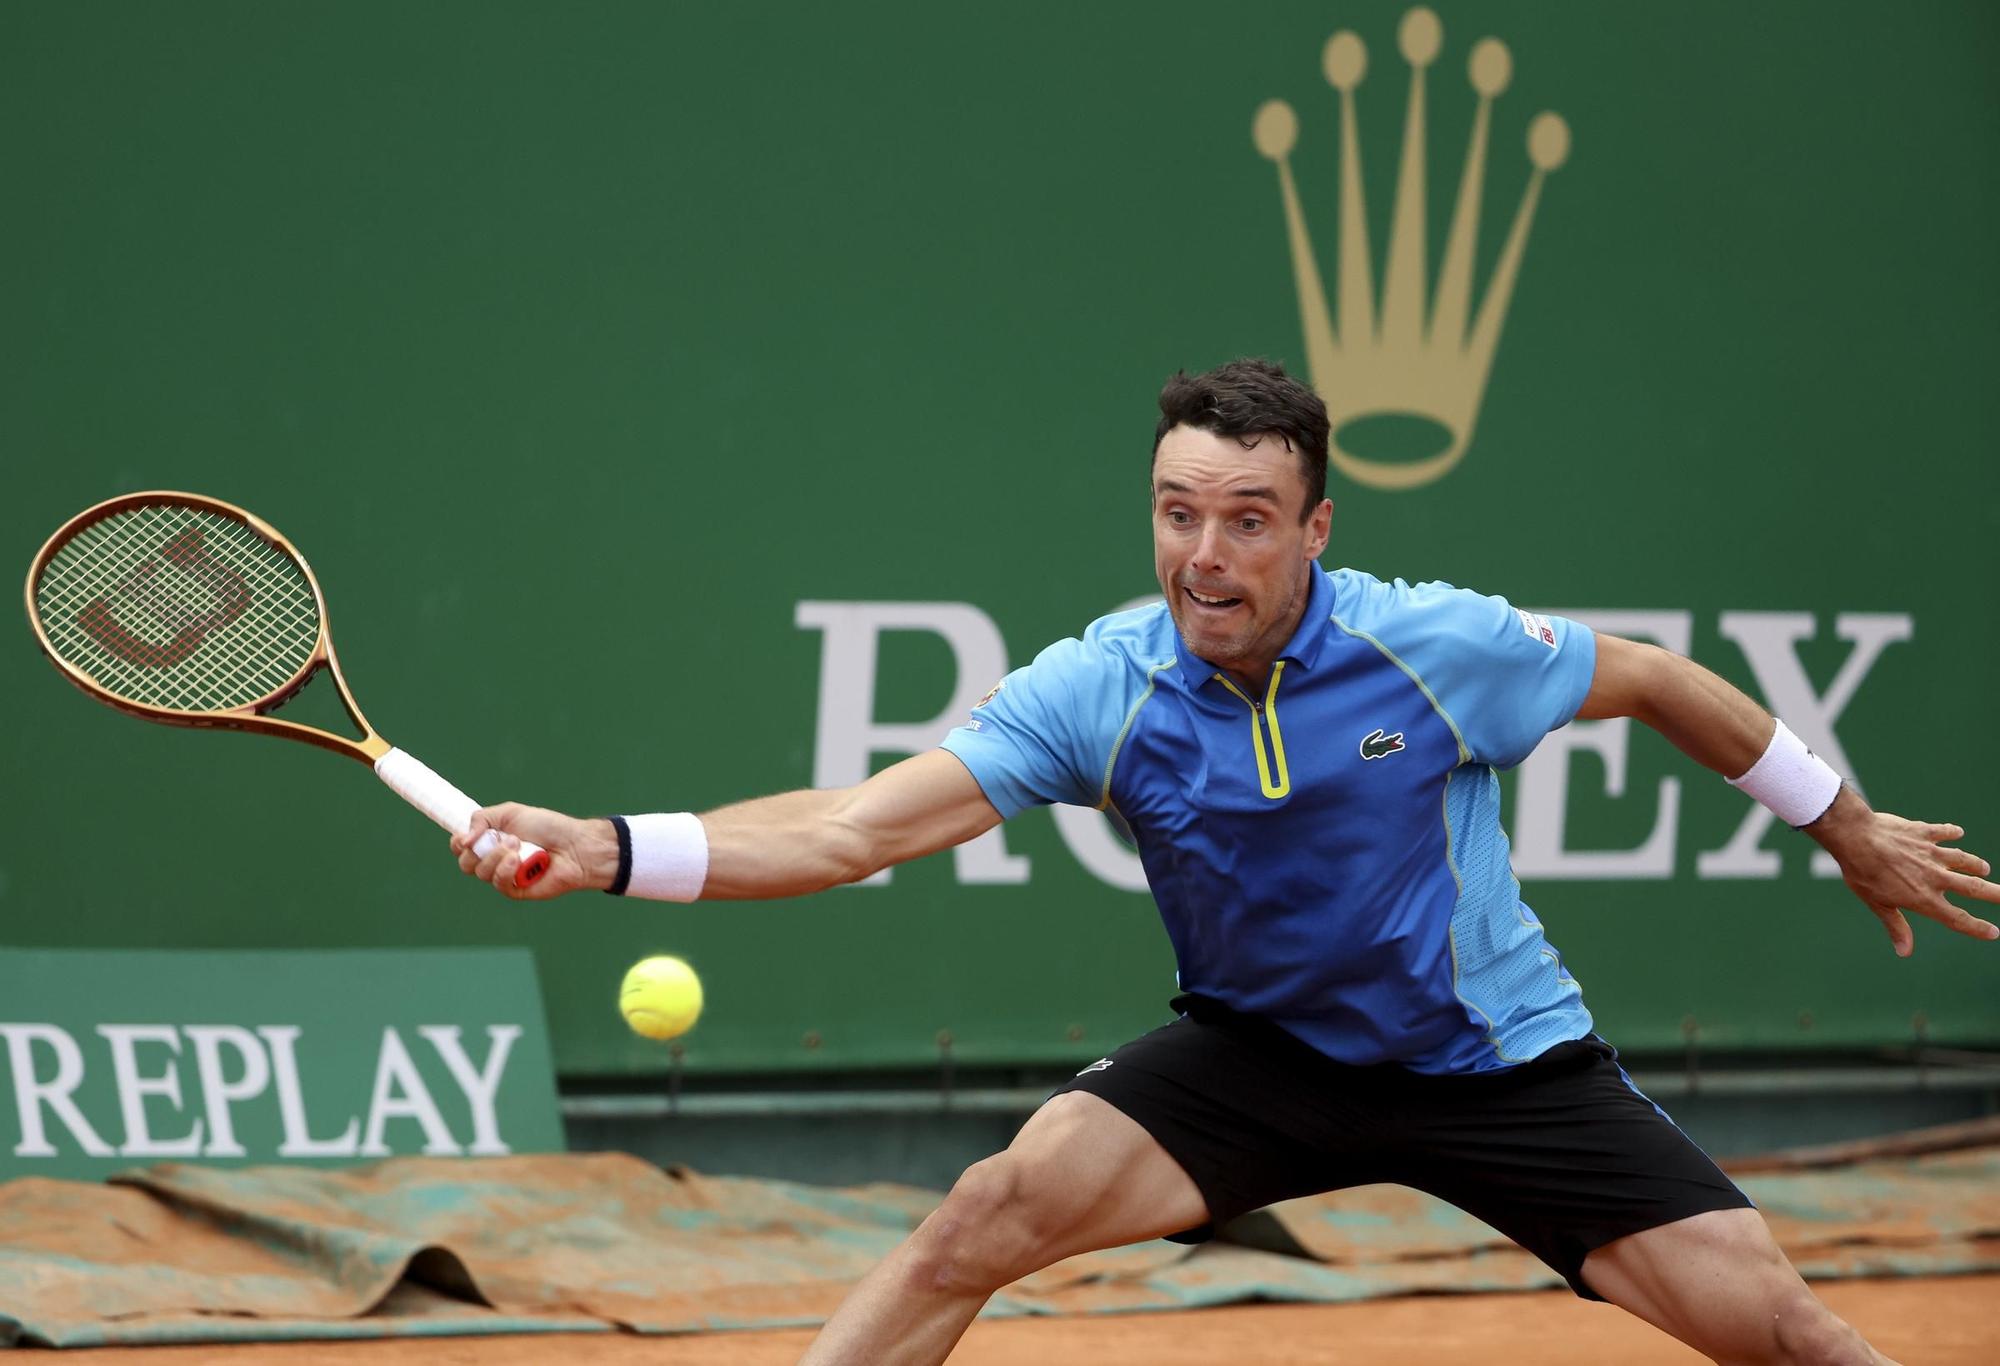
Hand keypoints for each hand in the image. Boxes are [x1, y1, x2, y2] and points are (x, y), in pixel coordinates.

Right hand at [451, 803, 617, 899]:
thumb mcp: (511, 812)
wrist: (574, 845)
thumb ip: (482, 819)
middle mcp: (495, 859)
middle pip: (465, 864)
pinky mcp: (516, 890)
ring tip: (518, 845)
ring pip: (481, 873)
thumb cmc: (548, 827)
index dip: (458, 844)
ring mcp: (505, 876)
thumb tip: (463, 839)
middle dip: (477, 850)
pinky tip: (518, 861)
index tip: (465, 838)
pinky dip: (505, 870)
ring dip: (496, 857)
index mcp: (491, 840)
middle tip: (503, 838)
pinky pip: (498, 884)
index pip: (461, 848)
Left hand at [1809, 791, 1999, 955]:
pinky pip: (1943, 832)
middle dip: (1994, 894)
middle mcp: (1934, 877)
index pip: (1957, 918)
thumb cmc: (1862, 873)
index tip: (1994, 932)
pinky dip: (1951, 832)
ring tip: (1984, 868)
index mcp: (1924, 898)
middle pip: (1972, 887)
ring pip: (1962, 859)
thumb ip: (1896, 926)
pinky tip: (1957, 832)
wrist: (1856, 838)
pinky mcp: (1924, 832)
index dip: (1977, 927)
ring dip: (1975, 864)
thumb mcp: (1878, 904)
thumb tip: (1905, 952)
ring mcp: (1931, 854)